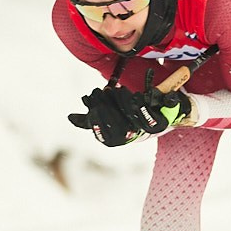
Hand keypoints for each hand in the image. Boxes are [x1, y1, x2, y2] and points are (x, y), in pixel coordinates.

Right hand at [68, 85, 189, 145]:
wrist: (157, 117)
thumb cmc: (129, 116)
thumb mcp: (109, 116)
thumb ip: (92, 118)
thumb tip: (71, 118)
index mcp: (115, 139)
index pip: (103, 136)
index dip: (96, 120)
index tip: (90, 100)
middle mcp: (130, 140)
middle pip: (117, 130)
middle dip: (108, 108)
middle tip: (102, 91)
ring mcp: (145, 134)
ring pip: (132, 122)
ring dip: (123, 104)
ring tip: (117, 90)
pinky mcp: (160, 126)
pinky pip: (150, 119)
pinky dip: (141, 107)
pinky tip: (134, 96)